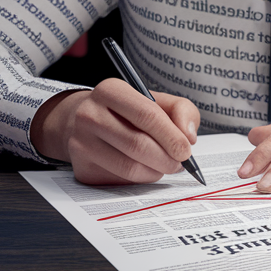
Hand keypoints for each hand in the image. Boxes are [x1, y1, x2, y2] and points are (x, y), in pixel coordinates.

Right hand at [30, 79, 199, 184]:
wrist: (85, 122)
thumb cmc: (128, 112)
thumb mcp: (157, 99)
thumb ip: (182, 110)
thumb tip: (189, 136)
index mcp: (110, 90)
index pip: (146, 115)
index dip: (170, 136)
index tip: (185, 150)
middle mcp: (90, 114)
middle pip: (137, 145)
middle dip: (166, 159)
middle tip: (178, 163)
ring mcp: (81, 143)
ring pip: (129, 168)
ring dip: (155, 172)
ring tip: (164, 166)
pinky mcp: (82, 168)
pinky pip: (119, 181)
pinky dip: (139, 180)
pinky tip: (144, 169)